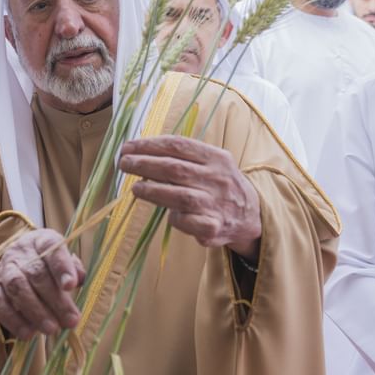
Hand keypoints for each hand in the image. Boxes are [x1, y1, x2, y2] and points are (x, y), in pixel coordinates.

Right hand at [0, 229, 85, 339]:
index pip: (51, 248)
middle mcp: (19, 253)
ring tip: (51, 329)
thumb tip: (78, 280)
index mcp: (41, 241)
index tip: (71, 285)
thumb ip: (74, 269)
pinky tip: (28, 333)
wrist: (18, 260)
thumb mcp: (65, 260)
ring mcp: (3, 270)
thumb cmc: (48, 264)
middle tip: (70, 320)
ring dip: (35, 311)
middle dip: (54, 299)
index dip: (61, 267)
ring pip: (17, 288)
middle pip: (35, 273)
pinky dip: (13, 320)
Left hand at [118, 135, 260, 257]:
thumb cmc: (219, 185)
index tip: (128, 147)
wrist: (251, 215)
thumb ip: (183, 158)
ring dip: (152, 191)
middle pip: (175, 168)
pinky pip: (186, 222)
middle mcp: (218, 179)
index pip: (178, 145)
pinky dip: (174, 218)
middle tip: (124, 163)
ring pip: (179, 196)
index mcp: (216, 158)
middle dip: (144, 164)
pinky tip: (166, 214)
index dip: (149, 145)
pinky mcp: (213, 228)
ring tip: (135, 188)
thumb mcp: (211, 163)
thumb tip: (141, 153)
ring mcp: (216, 204)